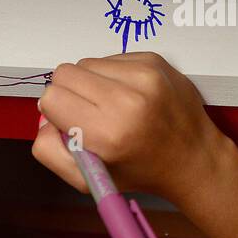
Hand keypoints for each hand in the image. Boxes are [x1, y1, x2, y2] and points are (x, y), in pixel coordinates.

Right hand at [32, 52, 229, 207]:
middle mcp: (128, 100)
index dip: (56, 112)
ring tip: (114, 106)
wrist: (194, 156)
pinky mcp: (154, 60)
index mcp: (109, 134)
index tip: (73, 124)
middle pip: (64, 73)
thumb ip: (51, 152)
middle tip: (90, 113)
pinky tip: (130, 95)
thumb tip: (42, 116)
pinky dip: (113, 75)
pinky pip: (111, 58)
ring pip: (86, 62)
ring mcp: (144, 75)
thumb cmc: (142, 171)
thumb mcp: (90, 180)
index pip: (51, 98)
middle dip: (69, 93)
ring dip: (92, 83)